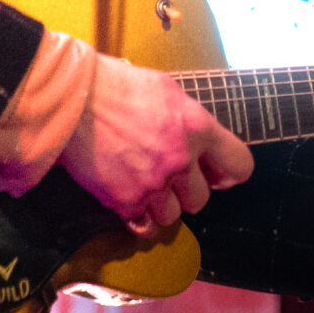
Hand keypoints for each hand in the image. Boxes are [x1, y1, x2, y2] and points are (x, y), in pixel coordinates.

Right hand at [62, 53, 253, 231]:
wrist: (73, 99)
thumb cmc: (118, 86)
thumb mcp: (167, 90)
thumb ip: (190, 120)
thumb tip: (202, 143)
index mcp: (197, 127)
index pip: (240, 166)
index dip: (227, 174)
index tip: (214, 174)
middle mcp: (179, 159)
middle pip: (201, 200)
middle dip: (186, 190)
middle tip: (168, 175)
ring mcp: (152, 183)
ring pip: (172, 216)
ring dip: (160, 204)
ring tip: (142, 181)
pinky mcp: (125, 200)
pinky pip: (144, 225)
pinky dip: (138, 216)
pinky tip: (131, 198)